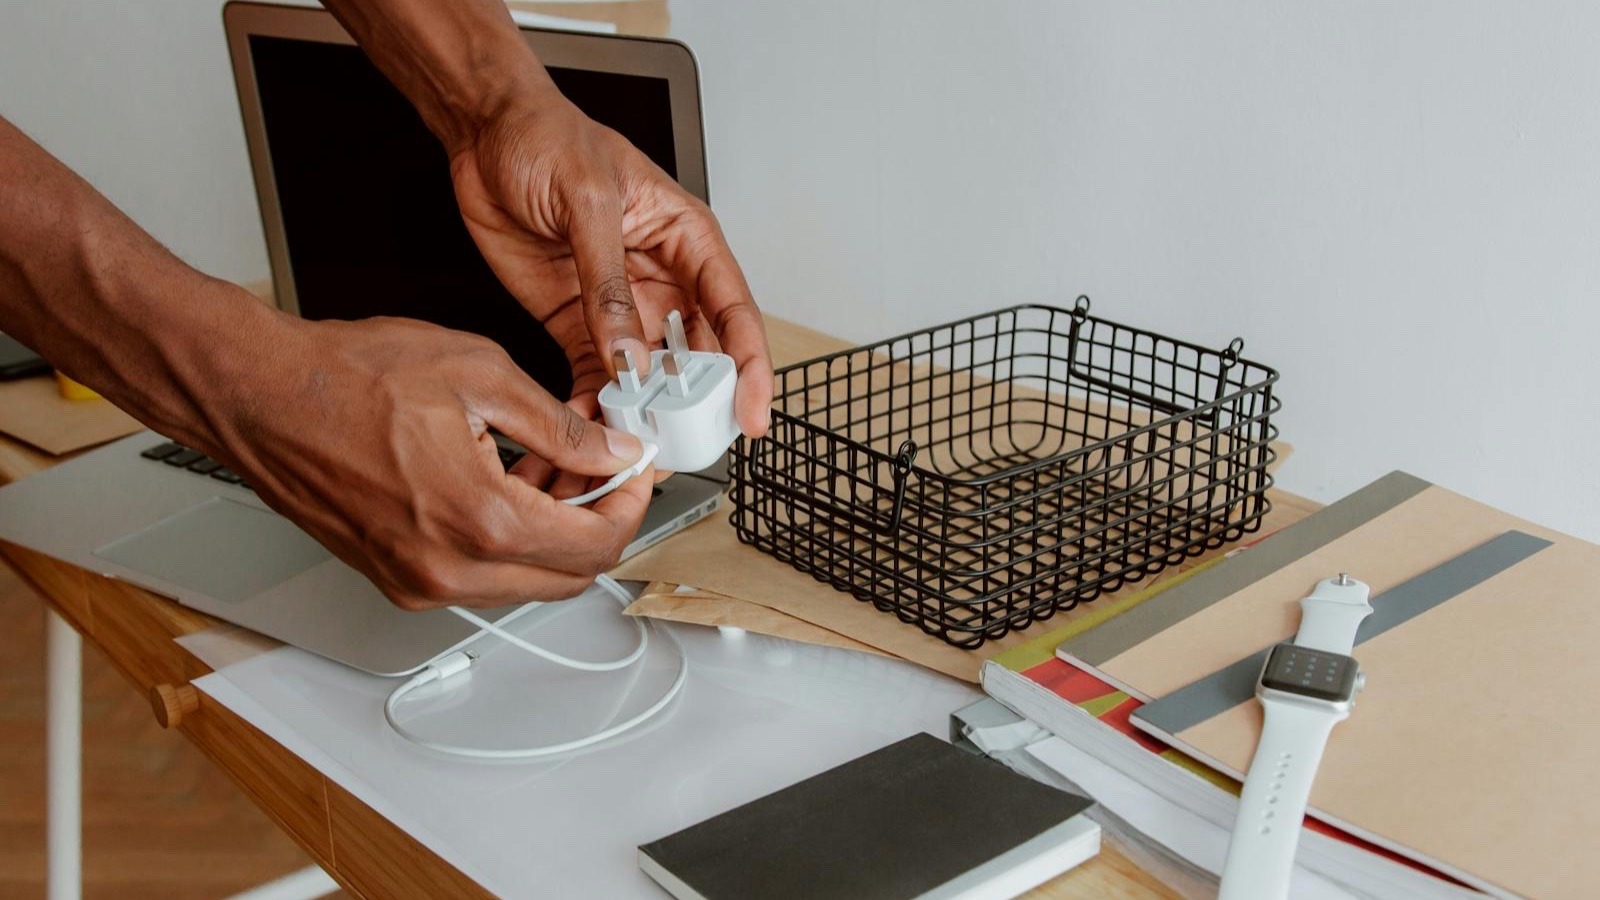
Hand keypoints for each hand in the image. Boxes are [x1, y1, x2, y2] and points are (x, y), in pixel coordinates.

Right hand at [193, 312, 652, 610]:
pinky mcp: (397, 576)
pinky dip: (509, 538)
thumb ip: (561, 426)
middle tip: (599, 466)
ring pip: (525, 581)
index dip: (630, 505)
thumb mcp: (479, 374)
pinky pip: (480, 575)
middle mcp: (447, 569)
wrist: (258, 395)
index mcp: (477, 521)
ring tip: (547, 462)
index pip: (594, 546)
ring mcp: (418, 581)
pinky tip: (504, 480)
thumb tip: (610, 451)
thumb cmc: (344, 377)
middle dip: (597, 521)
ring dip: (553, 532)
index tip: (635, 471)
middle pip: (567, 577)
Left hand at [446, 89, 774, 437]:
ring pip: (648, 376)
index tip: (750, 414)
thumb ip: (608, 284)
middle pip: (698, 356)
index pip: (734, 312)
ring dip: (642, 412)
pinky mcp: (577, 322)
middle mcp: (662, 279)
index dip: (750, 367)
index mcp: (688, 240)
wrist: (484, 133)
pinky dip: (593, 406)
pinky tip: (585, 427)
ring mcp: (620, 306)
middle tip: (682, 443)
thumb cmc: (549, 138)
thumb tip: (631, 355)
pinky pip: (596, 376)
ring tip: (630, 445)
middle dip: (694, 406)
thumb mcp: (587, 203)